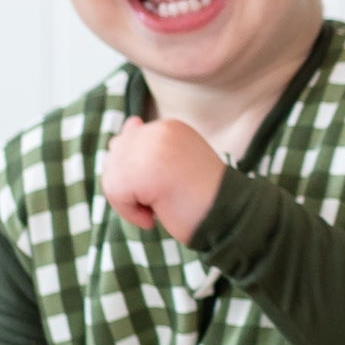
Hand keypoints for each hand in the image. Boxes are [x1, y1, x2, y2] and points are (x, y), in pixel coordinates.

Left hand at [101, 115, 227, 241]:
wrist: (232, 217)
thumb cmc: (203, 199)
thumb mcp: (172, 167)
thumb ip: (146, 148)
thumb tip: (122, 131)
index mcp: (168, 127)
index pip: (125, 147)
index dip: (138, 176)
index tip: (168, 187)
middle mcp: (159, 129)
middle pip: (114, 160)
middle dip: (131, 187)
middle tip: (164, 199)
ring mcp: (152, 147)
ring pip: (112, 177)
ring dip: (130, 202)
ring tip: (161, 206)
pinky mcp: (146, 170)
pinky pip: (115, 193)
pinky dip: (131, 212)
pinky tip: (155, 215)